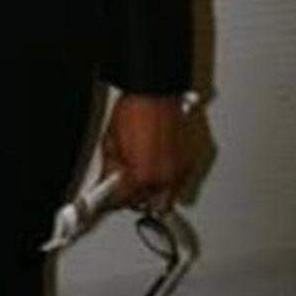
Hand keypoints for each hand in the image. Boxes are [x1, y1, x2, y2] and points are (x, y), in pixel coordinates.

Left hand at [101, 92, 192, 212]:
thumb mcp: (110, 143)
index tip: (106, 198)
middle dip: (134, 197)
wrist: (154, 91)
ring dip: (152, 190)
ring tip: (140, 172)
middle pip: (148, 204)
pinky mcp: (189, 161)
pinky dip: (165, 177)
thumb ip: (110, 170)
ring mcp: (180, 170)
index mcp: (142, 176)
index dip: (110, 200)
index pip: (123, 202)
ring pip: (166, 196)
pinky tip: (155, 163)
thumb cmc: (135, 109)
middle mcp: (165, 178)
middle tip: (123, 186)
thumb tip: (107, 183)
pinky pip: (176, 181)